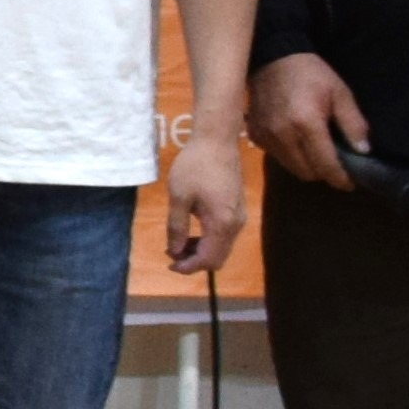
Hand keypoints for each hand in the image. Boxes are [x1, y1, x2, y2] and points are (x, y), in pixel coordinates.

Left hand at [165, 126, 250, 274]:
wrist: (216, 141)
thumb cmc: (194, 166)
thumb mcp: (179, 197)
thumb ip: (177, 227)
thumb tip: (175, 251)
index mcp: (222, 223)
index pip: (208, 259)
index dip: (188, 267)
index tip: (169, 263)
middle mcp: (236, 224)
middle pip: (218, 258)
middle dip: (195, 261)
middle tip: (172, 253)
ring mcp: (239, 217)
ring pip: (222, 248)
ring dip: (201, 251)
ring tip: (178, 242)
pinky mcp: (237, 210)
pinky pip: (224, 235)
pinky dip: (208, 240)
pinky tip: (191, 231)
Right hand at [249, 53, 371, 186]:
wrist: (272, 57)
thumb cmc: (311, 73)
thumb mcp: (340, 93)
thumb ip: (353, 124)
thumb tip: (363, 152)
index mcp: (306, 124)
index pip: (326, 165)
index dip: (341, 178)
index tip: (351, 183)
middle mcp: (283, 135)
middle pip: (308, 173)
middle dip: (324, 173)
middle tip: (335, 164)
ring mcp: (265, 136)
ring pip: (291, 168)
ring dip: (307, 166)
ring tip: (316, 153)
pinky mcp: (254, 135)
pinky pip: (277, 157)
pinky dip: (290, 156)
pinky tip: (296, 140)